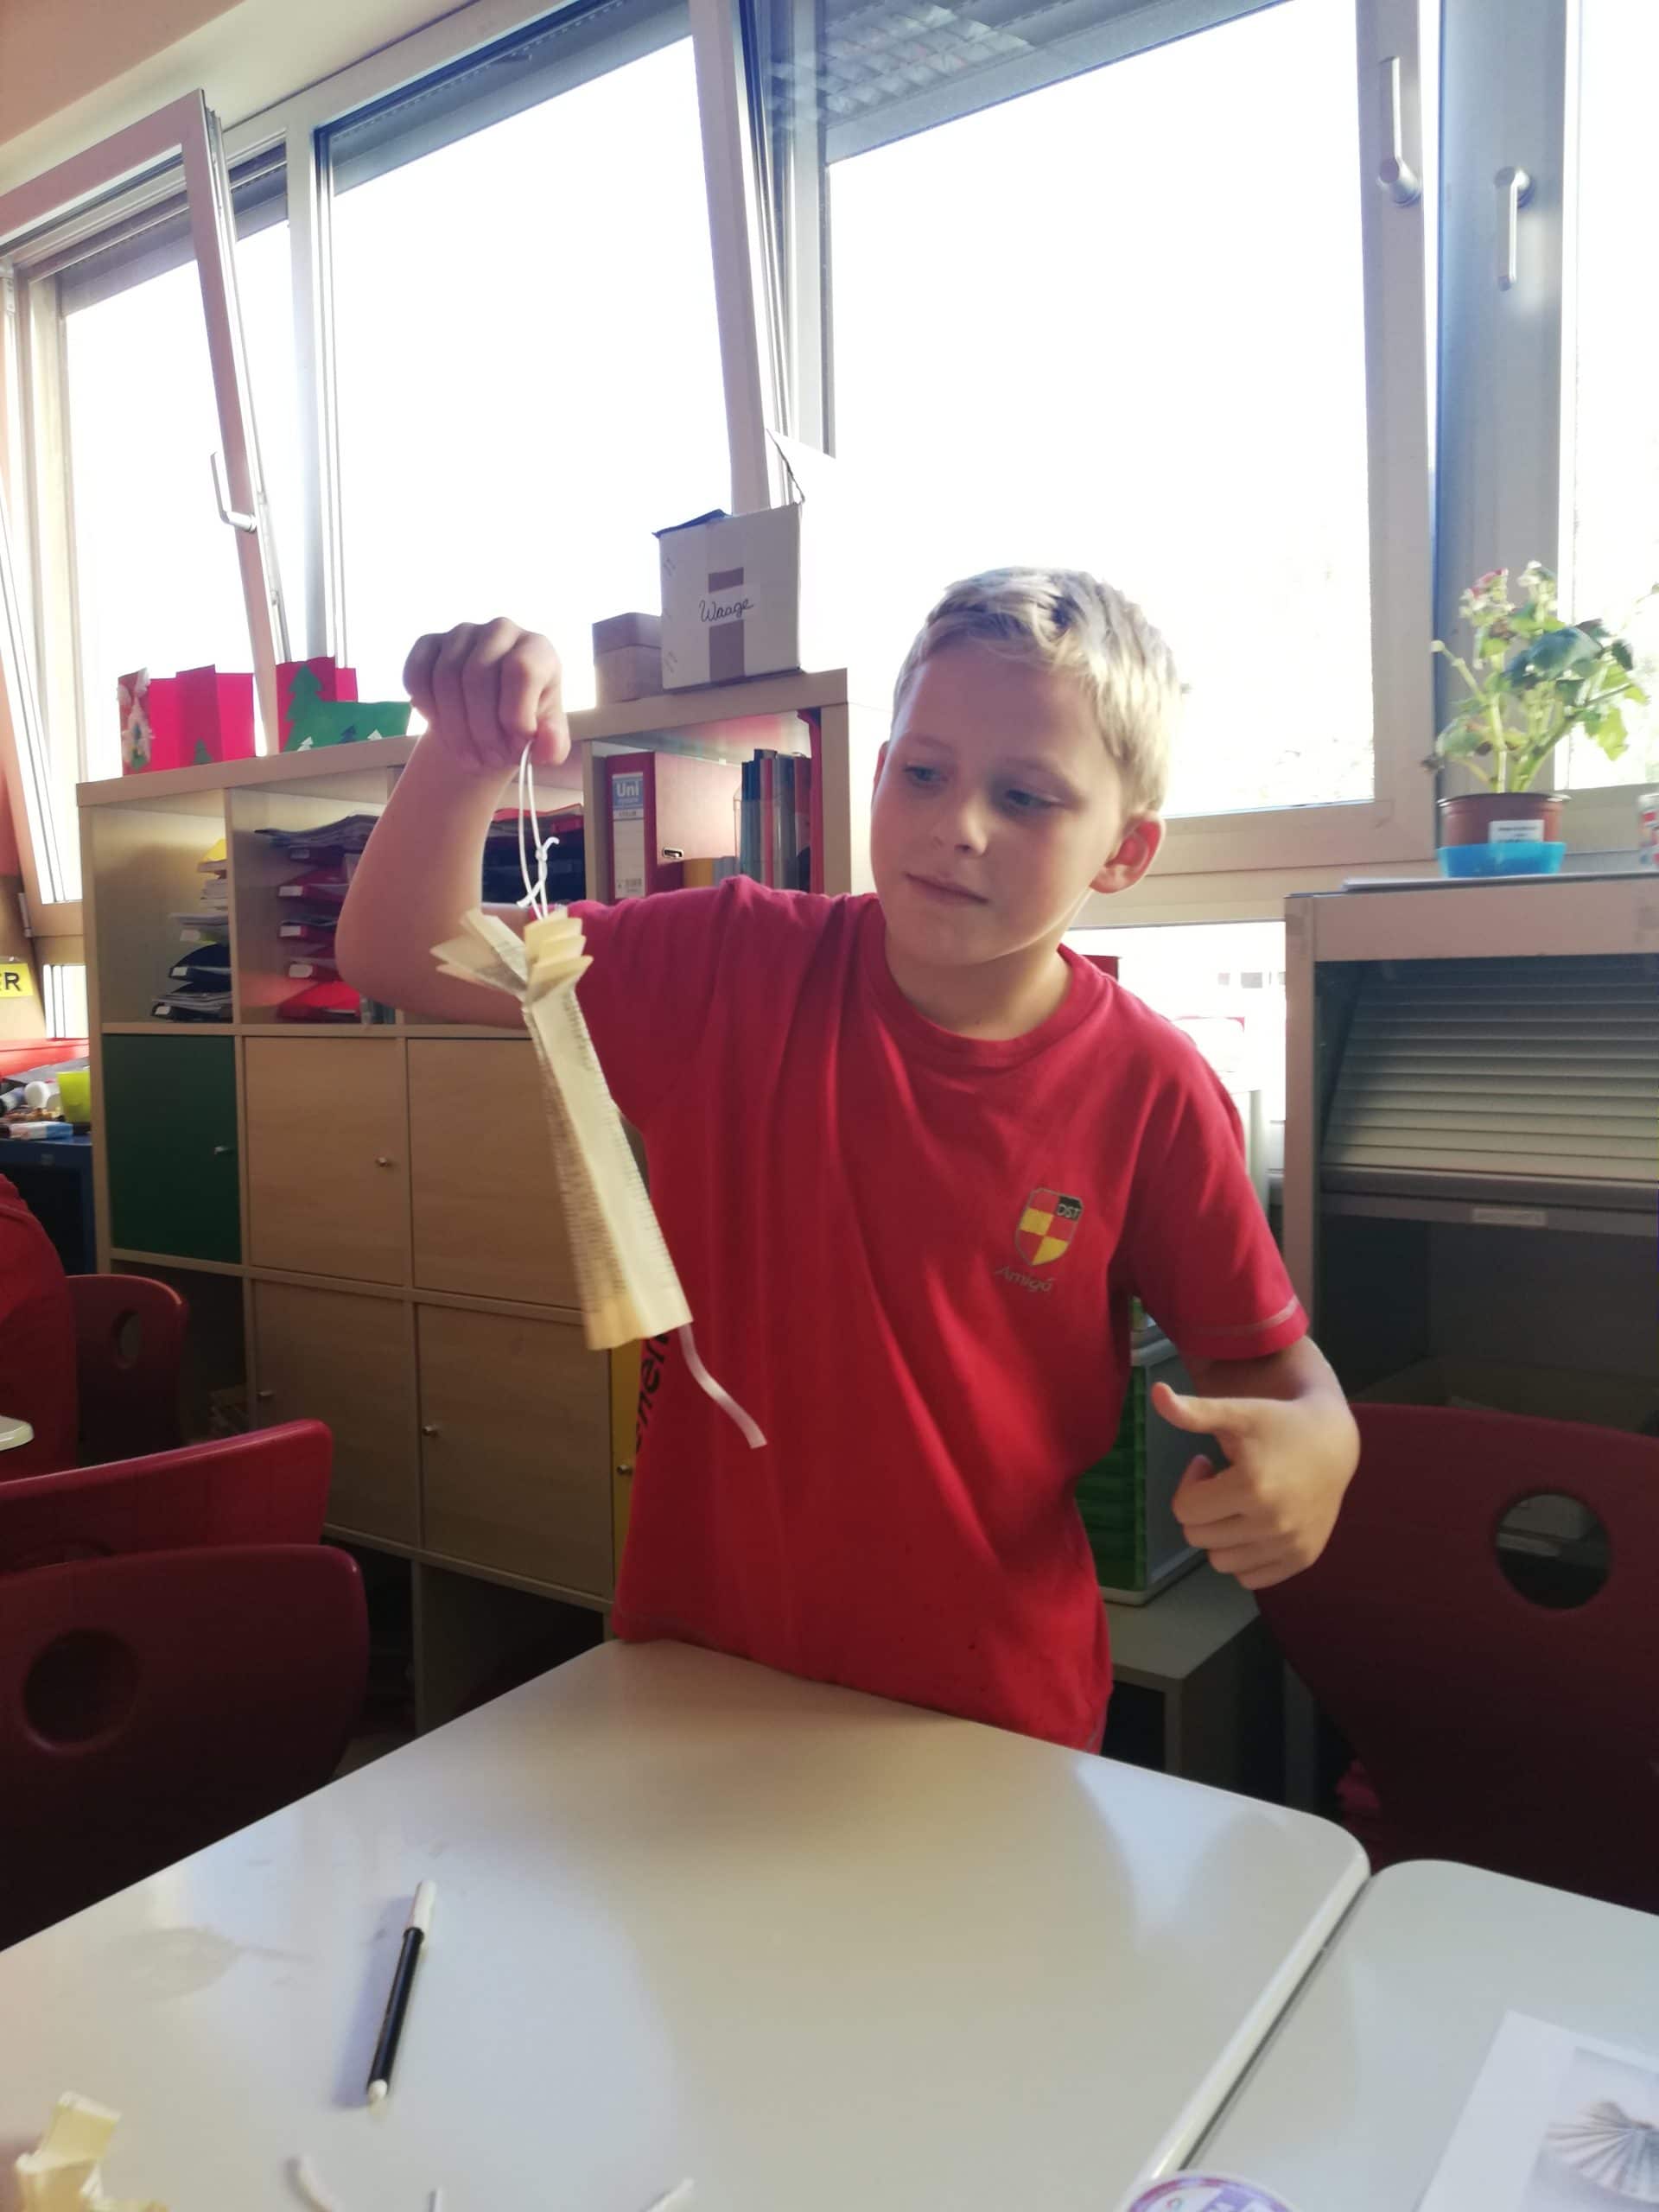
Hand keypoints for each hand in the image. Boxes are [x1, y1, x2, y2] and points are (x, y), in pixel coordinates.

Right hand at [404, 619, 568, 774]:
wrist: (490, 720)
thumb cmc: (523, 723)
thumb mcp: (546, 739)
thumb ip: (553, 744)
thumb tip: (548, 746)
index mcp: (536, 648)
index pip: (522, 670)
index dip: (515, 714)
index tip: (517, 745)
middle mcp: (500, 631)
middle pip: (478, 677)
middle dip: (482, 730)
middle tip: (489, 760)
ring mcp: (462, 633)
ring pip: (445, 679)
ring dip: (454, 728)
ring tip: (470, 757)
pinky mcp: (430, 643)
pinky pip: (416, 674)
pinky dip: (426, 708)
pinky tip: (441, 728)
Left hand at [1152, 1380, 1354, 1590]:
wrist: (1334, 1443)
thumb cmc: (1279, 1424)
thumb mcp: (1237, 1413)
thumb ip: (1194, 1411)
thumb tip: (1155, 1393)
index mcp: (1250, 1486)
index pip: (1184, 1509)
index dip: (1189, 1484)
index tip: (1207, 1464)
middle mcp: (1271, 1523)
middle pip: (1197, 1537)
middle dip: (1202, 1509)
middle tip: (1223, 1483)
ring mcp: (1289, 1545)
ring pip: (1220, 1562)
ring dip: (1220, 1535)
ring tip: (1239, 1504)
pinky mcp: (1302, 1559)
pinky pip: (1249, 1578)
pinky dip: (1245, 1557)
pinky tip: (1256, 1525)